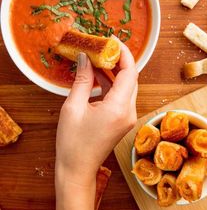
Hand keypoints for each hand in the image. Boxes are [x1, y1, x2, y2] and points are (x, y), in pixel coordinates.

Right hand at [55, 41, 137, 187]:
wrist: (77, 169)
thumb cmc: (73, 143)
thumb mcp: (73, 107)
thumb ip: (82, 79)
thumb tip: (85, 58)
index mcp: (119, 108)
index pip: (130, 72)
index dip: (123, 53)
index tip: (112, 40)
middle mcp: (129, 112)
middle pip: (130, 78)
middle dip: (118, 60)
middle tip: (102, 47)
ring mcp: (127, 117)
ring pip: (126, 86)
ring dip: (113, 71)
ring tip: (97, 58)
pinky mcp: (122, 120)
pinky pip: (120, 96)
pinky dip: (110, 84)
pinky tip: (96, 75)